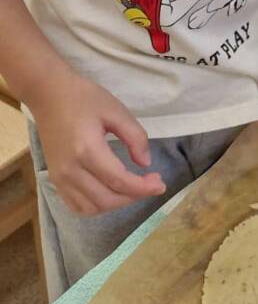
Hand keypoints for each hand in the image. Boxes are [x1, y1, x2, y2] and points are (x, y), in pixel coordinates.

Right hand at [30, 70, 164, 215]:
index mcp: (87, 150)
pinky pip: (76, 205)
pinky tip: (111, 194)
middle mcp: (71, 170)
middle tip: (151, 184)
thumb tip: (145, 163)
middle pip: (107, 199)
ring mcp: (59, 178)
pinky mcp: (54, 179)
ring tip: (133, 188)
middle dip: (133, 196)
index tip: (161, 185)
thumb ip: (135, 137)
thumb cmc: (84, 98)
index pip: (119, 181)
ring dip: (116, 204)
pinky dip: (96, 206)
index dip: (142, 188)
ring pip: (91, 208)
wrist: (49, 95)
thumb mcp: (116, 110)